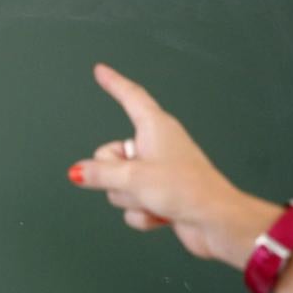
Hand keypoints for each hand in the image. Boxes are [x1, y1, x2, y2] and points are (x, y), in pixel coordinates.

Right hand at [69, 64, 277, 266]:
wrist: (215, 222)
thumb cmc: (185, 189)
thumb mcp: (133, 178)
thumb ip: (99, 174)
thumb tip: (77, 172)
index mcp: (155, 128)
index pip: (130, 97)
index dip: (114, 83)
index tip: (101, 70)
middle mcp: (155, 146)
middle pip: (110, 155)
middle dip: (115, 176)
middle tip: (138, 183)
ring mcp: (157, 172)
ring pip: (118, 184)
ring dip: (131, 198)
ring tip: (155, 200)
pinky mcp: (160, 195)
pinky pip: (132, 204)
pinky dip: (142, 213)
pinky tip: (162, 215)